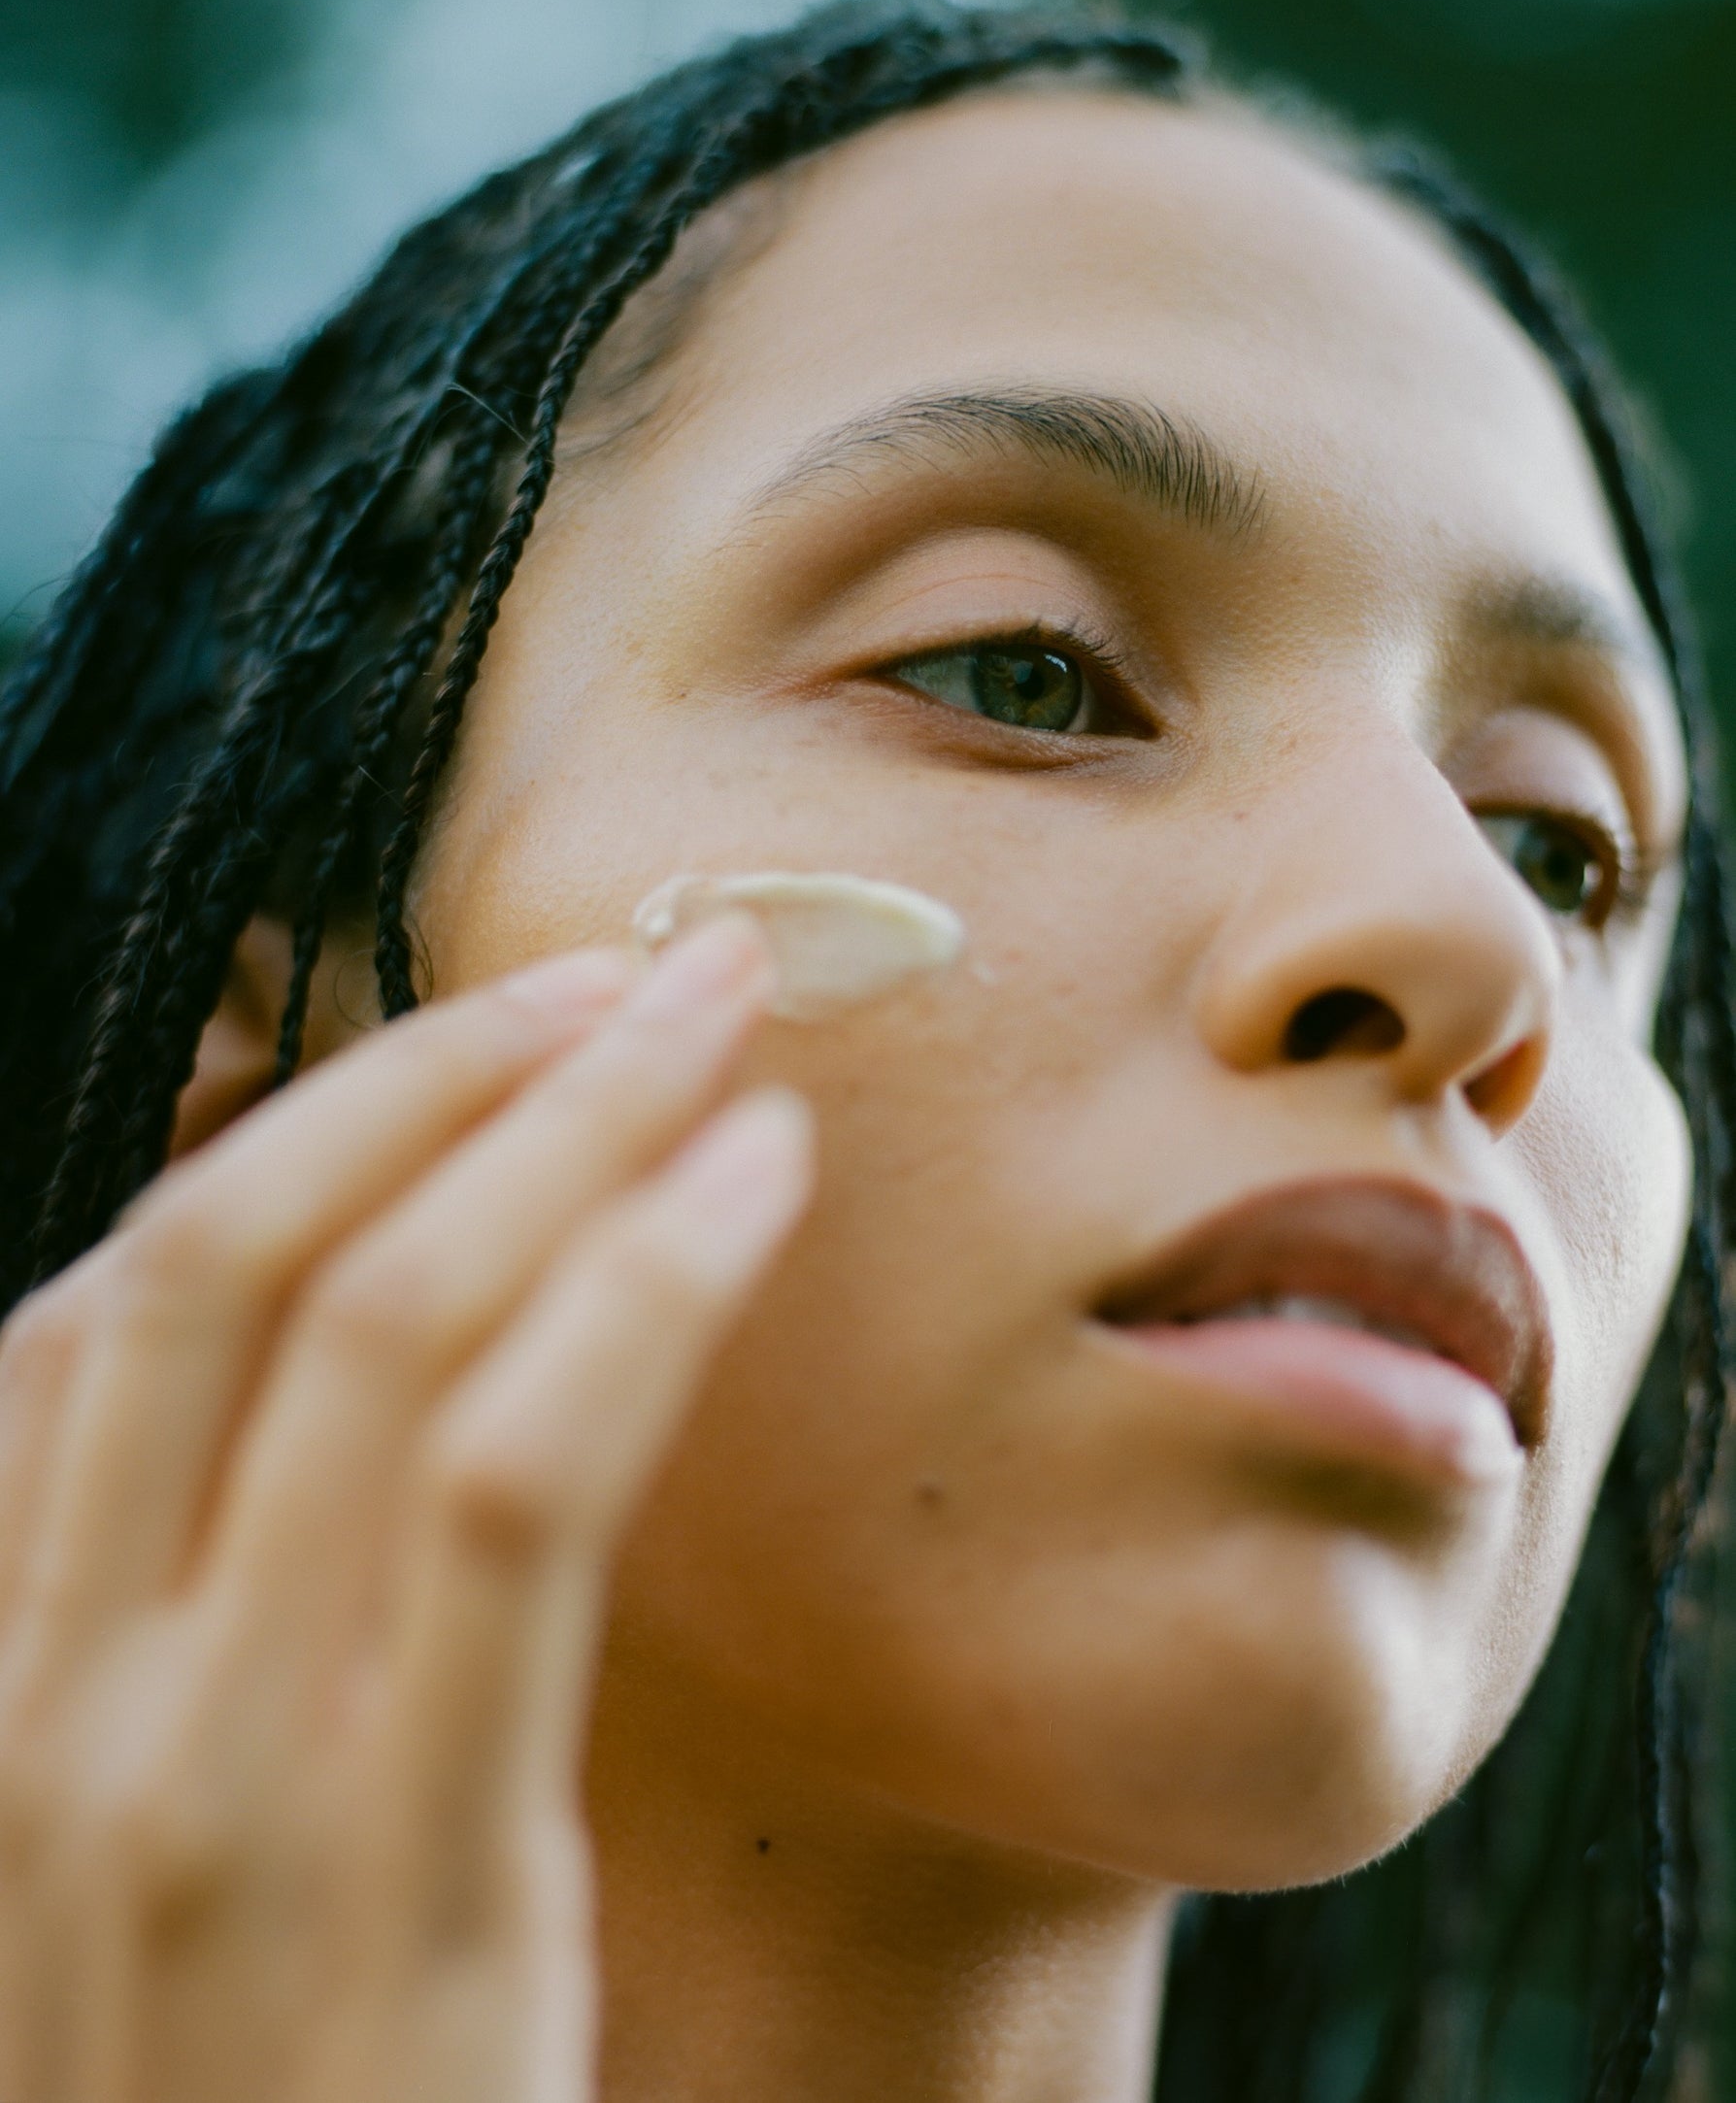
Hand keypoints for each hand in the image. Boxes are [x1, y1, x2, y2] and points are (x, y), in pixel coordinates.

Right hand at [0, 915, 810, 2102]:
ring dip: (559, 1121)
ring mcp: (197, 1794)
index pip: (110, 1306)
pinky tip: (758, 1183)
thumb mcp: (191, 1848)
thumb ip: (240, 1621)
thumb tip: (399, 1381)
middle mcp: (53, 1705)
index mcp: (1, 1673)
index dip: (311, 1123)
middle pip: (231, 1251)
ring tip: (721, 1014)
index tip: (494, 1030)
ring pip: (372, 1324)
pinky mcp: (396, 1887)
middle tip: (643, 958)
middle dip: (442, 1061)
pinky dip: (637, 1289)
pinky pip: (512, 1487)